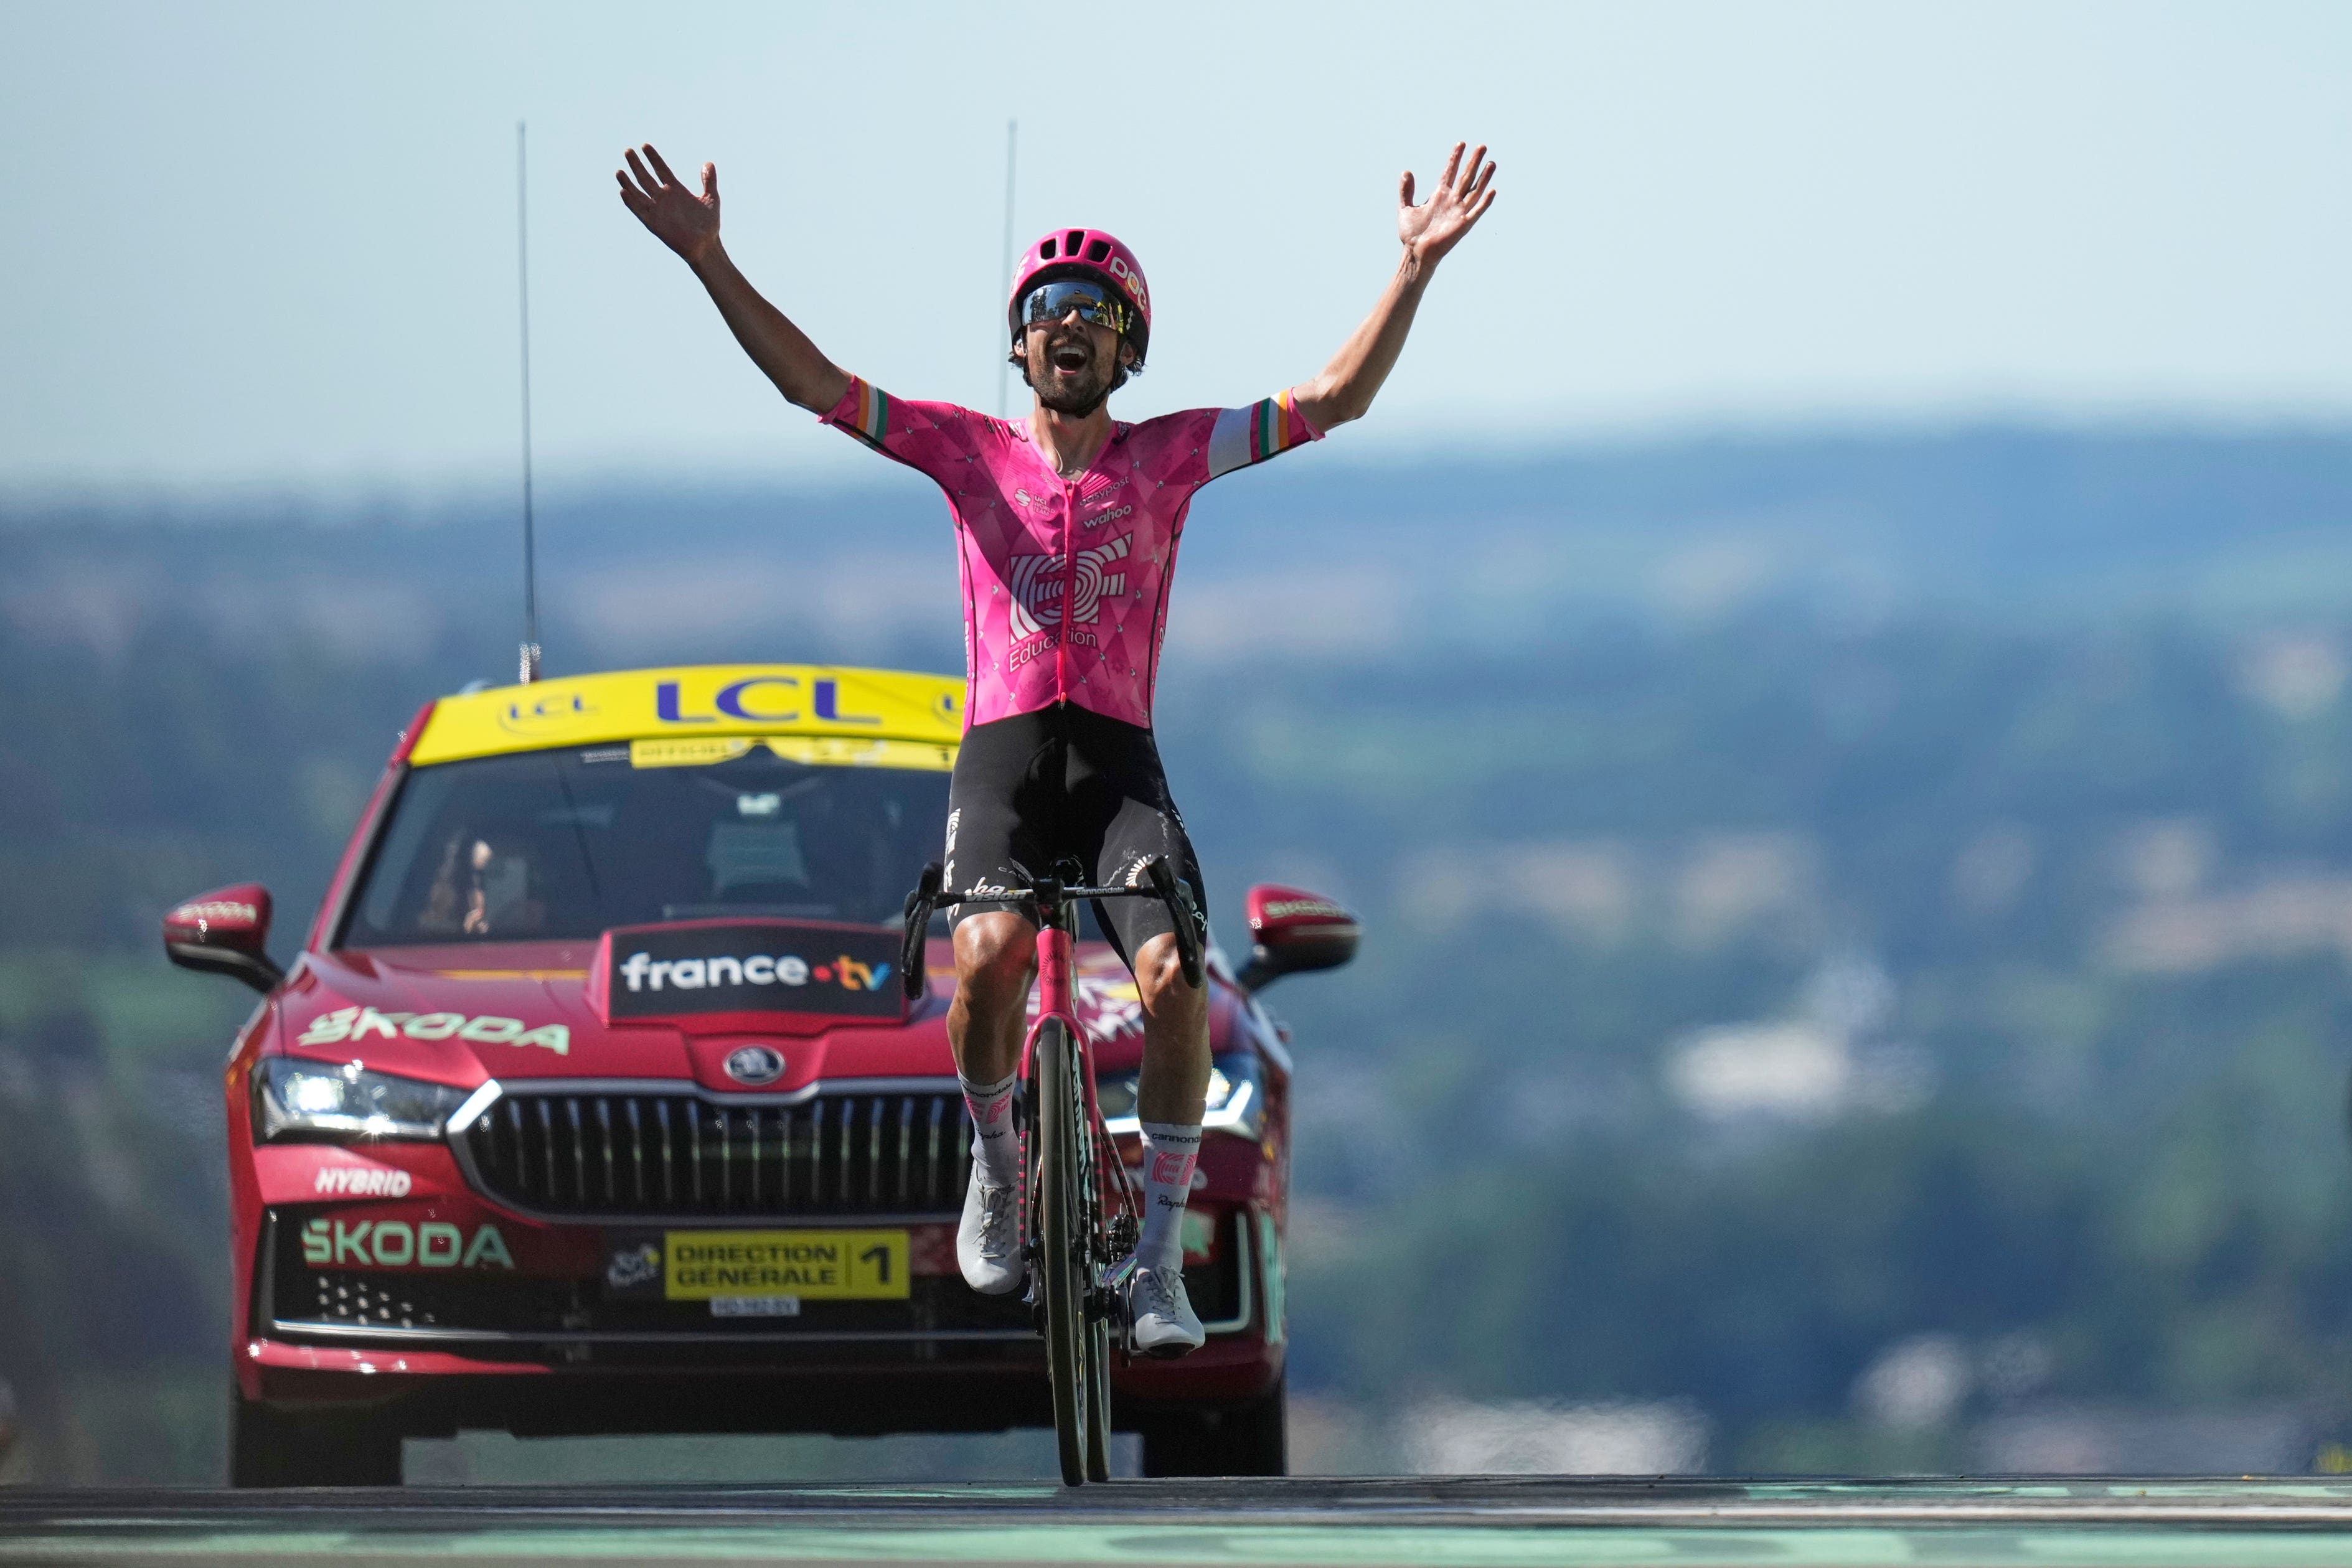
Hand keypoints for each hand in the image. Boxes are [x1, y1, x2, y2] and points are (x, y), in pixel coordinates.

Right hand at [617, 143, 719, 265]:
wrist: (705, 245)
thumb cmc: (709, 224)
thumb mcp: (711, 199)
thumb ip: (709, 181)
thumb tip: (708, 163)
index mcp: (675, 189)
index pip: (661, 169)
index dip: (653, 158)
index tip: (645, 146)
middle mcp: (664, 198)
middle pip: (646, 178)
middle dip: (637, 165)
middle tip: (628, 151)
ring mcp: (657, 210)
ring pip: (638, 193)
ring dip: (628, 183)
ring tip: (620, 171)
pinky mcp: (654, 223)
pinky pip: (639, 211)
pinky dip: (631, 202)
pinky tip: (623, 191)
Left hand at [1397, 142, 1497, 268]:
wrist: (1415, 252)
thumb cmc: (1411, 234)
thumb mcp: (1405, 208)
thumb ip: (1406, 191)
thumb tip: (1406, 172)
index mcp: (1439, 195)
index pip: (1450, 172)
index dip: (1455, 158)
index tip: (1461, 143)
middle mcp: (1452, 201)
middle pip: (1466, 177)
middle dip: (1473, 161)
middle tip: (1482, 146)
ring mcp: (1459, 212)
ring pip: (1474, 191)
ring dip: (1484, 177)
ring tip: (1492, 163)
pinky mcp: (1463, 225)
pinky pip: (1476, 212)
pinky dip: (1484, 202)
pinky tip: (1492, 191)